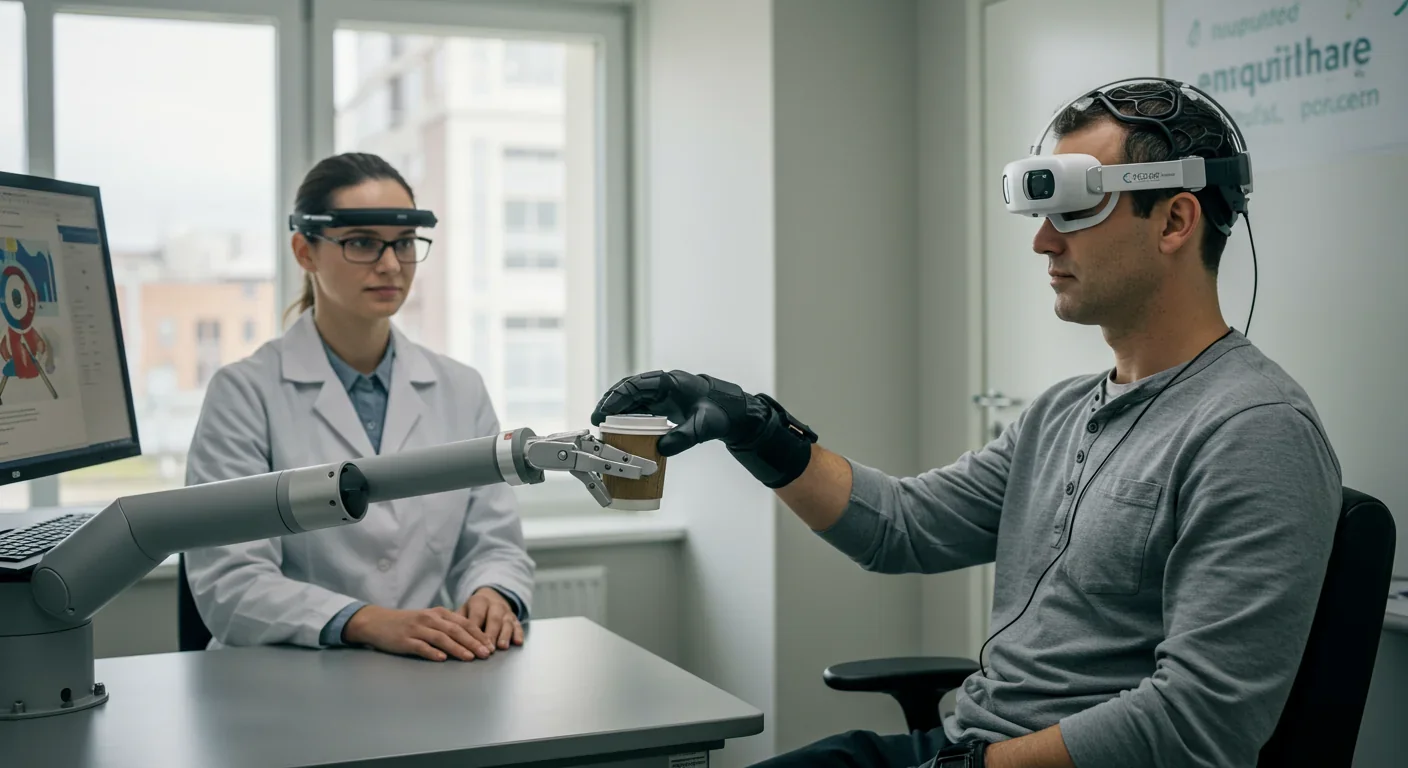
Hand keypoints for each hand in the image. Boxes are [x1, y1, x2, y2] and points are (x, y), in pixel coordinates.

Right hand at [342, 604, 494, 661]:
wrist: (377, 622)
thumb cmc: (407, 623)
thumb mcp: (429, 620)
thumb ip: (448, 626)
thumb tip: (472, 639)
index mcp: (439, 613)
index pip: (464, 623)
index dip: (479, 634)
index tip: (491, 645)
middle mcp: (430, 619)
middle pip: (456, 630)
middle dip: (473, 642)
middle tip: (487, 654)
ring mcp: (417, 629)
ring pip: (441, 638)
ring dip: (457, 648)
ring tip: (470, 657)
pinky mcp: (404, 640)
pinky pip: (420, 646)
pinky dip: (432, 652)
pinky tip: (442, 659)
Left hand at [459, 587, 523, 650]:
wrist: (491, 597)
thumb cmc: (473, 610)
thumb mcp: (464, 610)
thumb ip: (457, 621)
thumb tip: (447, 635)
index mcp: (479, 601)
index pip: (477, 616)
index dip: (475, 630)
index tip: (472, 643)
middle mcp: (494, 605)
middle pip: (493, 619)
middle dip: (491, 635)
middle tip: (488, 650)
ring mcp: (506, 611)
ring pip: (506, 623)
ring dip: (504, 635)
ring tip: (502, 647)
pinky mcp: (515, 618)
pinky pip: (518, 625)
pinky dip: (518, 634)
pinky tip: (518, 642)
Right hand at [590, 370, 767, 455]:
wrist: (732, 412)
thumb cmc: (719, 414)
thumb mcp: (703, 426)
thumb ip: (684, 437)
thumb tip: (660, 450)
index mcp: (669, 382)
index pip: (635, 386)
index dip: (616, 398)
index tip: (603, 413)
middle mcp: (662, 385)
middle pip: (629, 390)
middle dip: (610, 403)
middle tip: (596, 421)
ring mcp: (662, 394)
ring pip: (633, 399)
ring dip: (618, 410)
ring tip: (603, 426)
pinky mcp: (663, 405)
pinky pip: (641, 408)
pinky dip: (629, 417)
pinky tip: (620, 429)